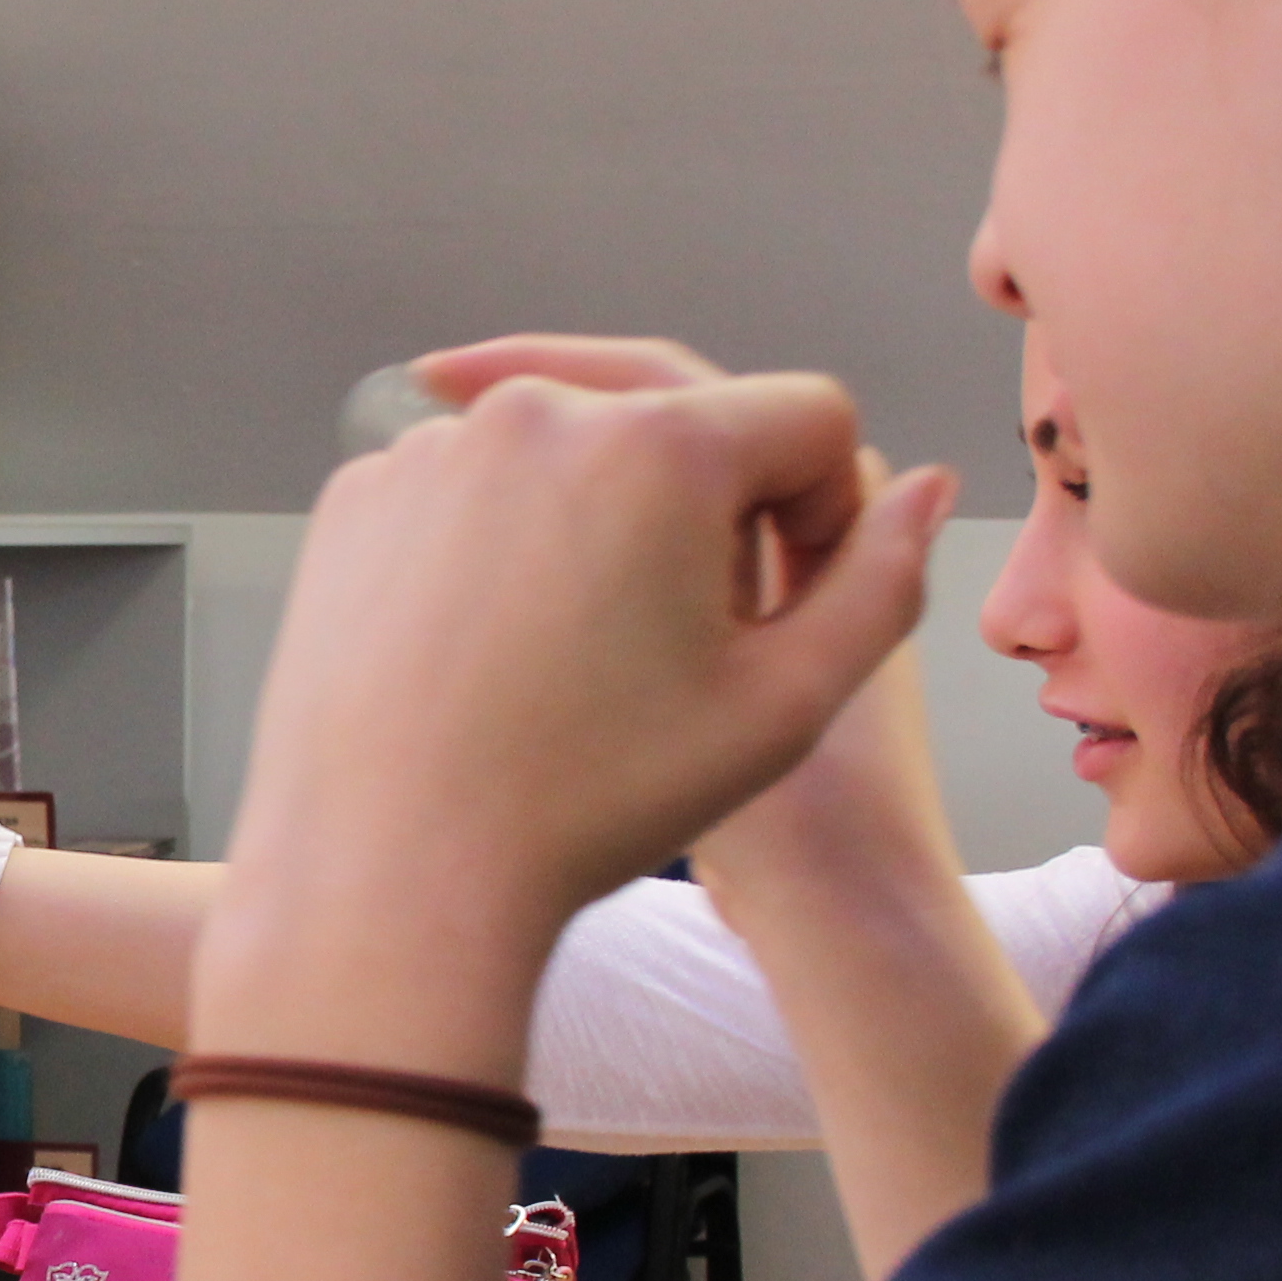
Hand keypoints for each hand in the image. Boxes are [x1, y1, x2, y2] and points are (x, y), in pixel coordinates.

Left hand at [223, 366, 953, 961]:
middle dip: (707, 513)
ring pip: (572, 453)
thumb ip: (881, 583)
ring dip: (600, 523)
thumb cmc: (594, 798)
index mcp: (665, 444)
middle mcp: (542, 413)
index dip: (822, 512)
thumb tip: (921, 488)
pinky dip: (499, 544)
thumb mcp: (785, 707)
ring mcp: (433, 448)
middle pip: (683, 425)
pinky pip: (472, 487)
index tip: (778, 608)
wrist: (394, 867)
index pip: (808, 417)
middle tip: (675, 638)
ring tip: (574, 657)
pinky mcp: (359, 495)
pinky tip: (490, 652)